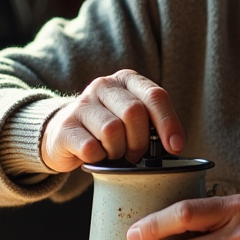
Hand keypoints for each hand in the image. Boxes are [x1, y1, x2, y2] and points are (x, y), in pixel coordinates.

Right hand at [40, 69, 183, 172]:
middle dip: (140, 141)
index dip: (168, 123)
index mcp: (127, 81)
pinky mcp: (65, 126)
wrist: (64, 135)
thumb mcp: (132, 119)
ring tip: (112, 152)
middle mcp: (104, 86)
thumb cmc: (107, 129)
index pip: (155, 96)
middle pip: (134, 113)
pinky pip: (91, 148)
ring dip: (117, 151)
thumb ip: (152, 123)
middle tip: (134, 154)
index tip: (175, 146)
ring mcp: (82, 104)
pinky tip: (95, 155)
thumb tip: (174, 145)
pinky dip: (98, 159)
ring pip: (112, 130)